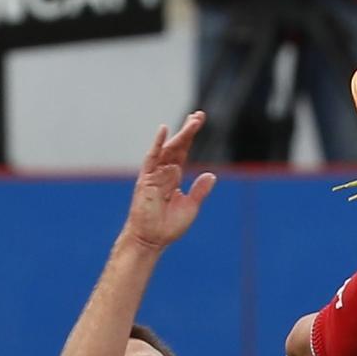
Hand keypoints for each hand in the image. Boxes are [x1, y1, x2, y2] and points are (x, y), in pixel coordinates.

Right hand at [122, 113, 216, 251]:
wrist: (151, 240)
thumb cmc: (168, 226)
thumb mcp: (191, 206)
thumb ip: (200, 190)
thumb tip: (211, 175)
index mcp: (174, 177)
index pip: (184, 151)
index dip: (190, 136)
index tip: (198, 120)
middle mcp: (164, 172)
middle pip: (177, 146)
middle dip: (188, 130)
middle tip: (199, 115)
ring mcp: (154, 174)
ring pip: (168, 149)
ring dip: (180, 134)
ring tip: (193, 121)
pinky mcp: (145, 179)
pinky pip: (151, 158)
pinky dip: (157, 144)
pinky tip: (163, 130)